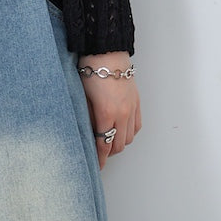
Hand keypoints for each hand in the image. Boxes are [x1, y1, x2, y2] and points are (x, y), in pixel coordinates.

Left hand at [77, 52, 141, 169]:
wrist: (107, 53)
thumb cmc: (91, 73)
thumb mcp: (83, 99)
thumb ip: (87, 120)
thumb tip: (88, 136)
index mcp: (106, 114)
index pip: (104, 145)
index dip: (100, 158)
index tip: (97, 166)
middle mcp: (122, 114)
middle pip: (118, 145)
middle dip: (108, 153)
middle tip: (100, 153)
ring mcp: (131, 108)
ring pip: (129, 138)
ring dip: (119, 143)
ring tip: (109, 141)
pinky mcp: (137, 102)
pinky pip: (137, 126)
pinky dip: (129, 133)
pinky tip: (121, 131)